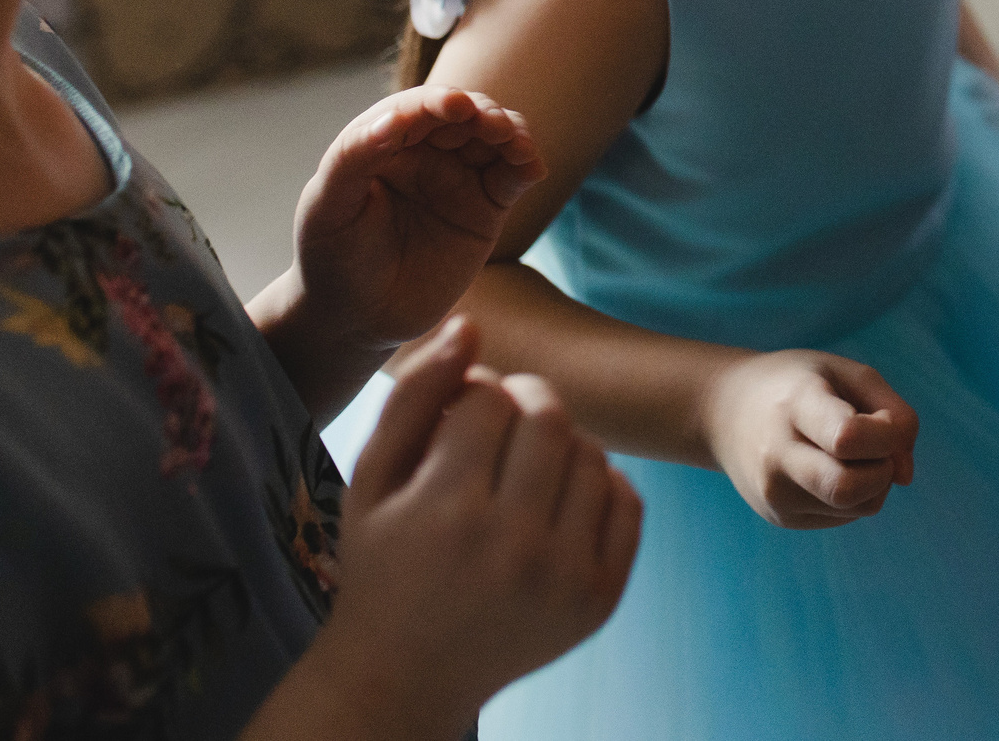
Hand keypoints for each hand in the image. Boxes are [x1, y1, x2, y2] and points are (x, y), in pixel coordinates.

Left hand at [289, 88, 547, 355]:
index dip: (435, 102)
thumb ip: (352, 158)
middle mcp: (425, 152)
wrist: (357, 318)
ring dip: (511, 131)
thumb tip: (392, 119)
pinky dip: (527, 164)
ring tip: (514, 143)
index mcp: (382, 142)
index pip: (413, 109)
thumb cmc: (332, 258)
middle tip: (490, 125)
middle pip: (463, 115)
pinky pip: (513, 177)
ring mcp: (459, 177)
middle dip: (480, 112)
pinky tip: (532, 166)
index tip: (453, 107)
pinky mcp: (487, 208)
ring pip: (495, 138)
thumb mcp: (328, 207)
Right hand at [322, 319, 640, 724]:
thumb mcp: (371, 480)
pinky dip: (599, 487)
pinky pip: (627, 502)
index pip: (494, 399)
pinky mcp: (600, 599)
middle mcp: (513, 547)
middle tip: (502, 430)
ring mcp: (564, 577)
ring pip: (595, 454)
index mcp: (448, 512)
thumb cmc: (382, 564)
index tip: (463, 416)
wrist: (405, 675)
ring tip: (524, 471)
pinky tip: (556, 502)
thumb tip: (470, 324)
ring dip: (563, 447)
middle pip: (552, 417)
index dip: (478, 393)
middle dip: (528, 406)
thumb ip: (416, 395)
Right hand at [702, 349, 918, 528]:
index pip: (847, 438)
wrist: (725, 412)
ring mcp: (775, 494)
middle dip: (884, 469)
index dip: (884, 434)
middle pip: (851, 487)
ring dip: (876, 482)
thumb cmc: (797, 385)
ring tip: (852, 452)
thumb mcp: (847, 374)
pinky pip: (845, 516)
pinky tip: (831, 467)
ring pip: (859, 507)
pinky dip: (856, 494)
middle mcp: (777, 456)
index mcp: (795, 405)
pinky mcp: (781, 518)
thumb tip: (906, 476)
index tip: (881, 419)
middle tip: (876, 445)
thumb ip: (895, 414)